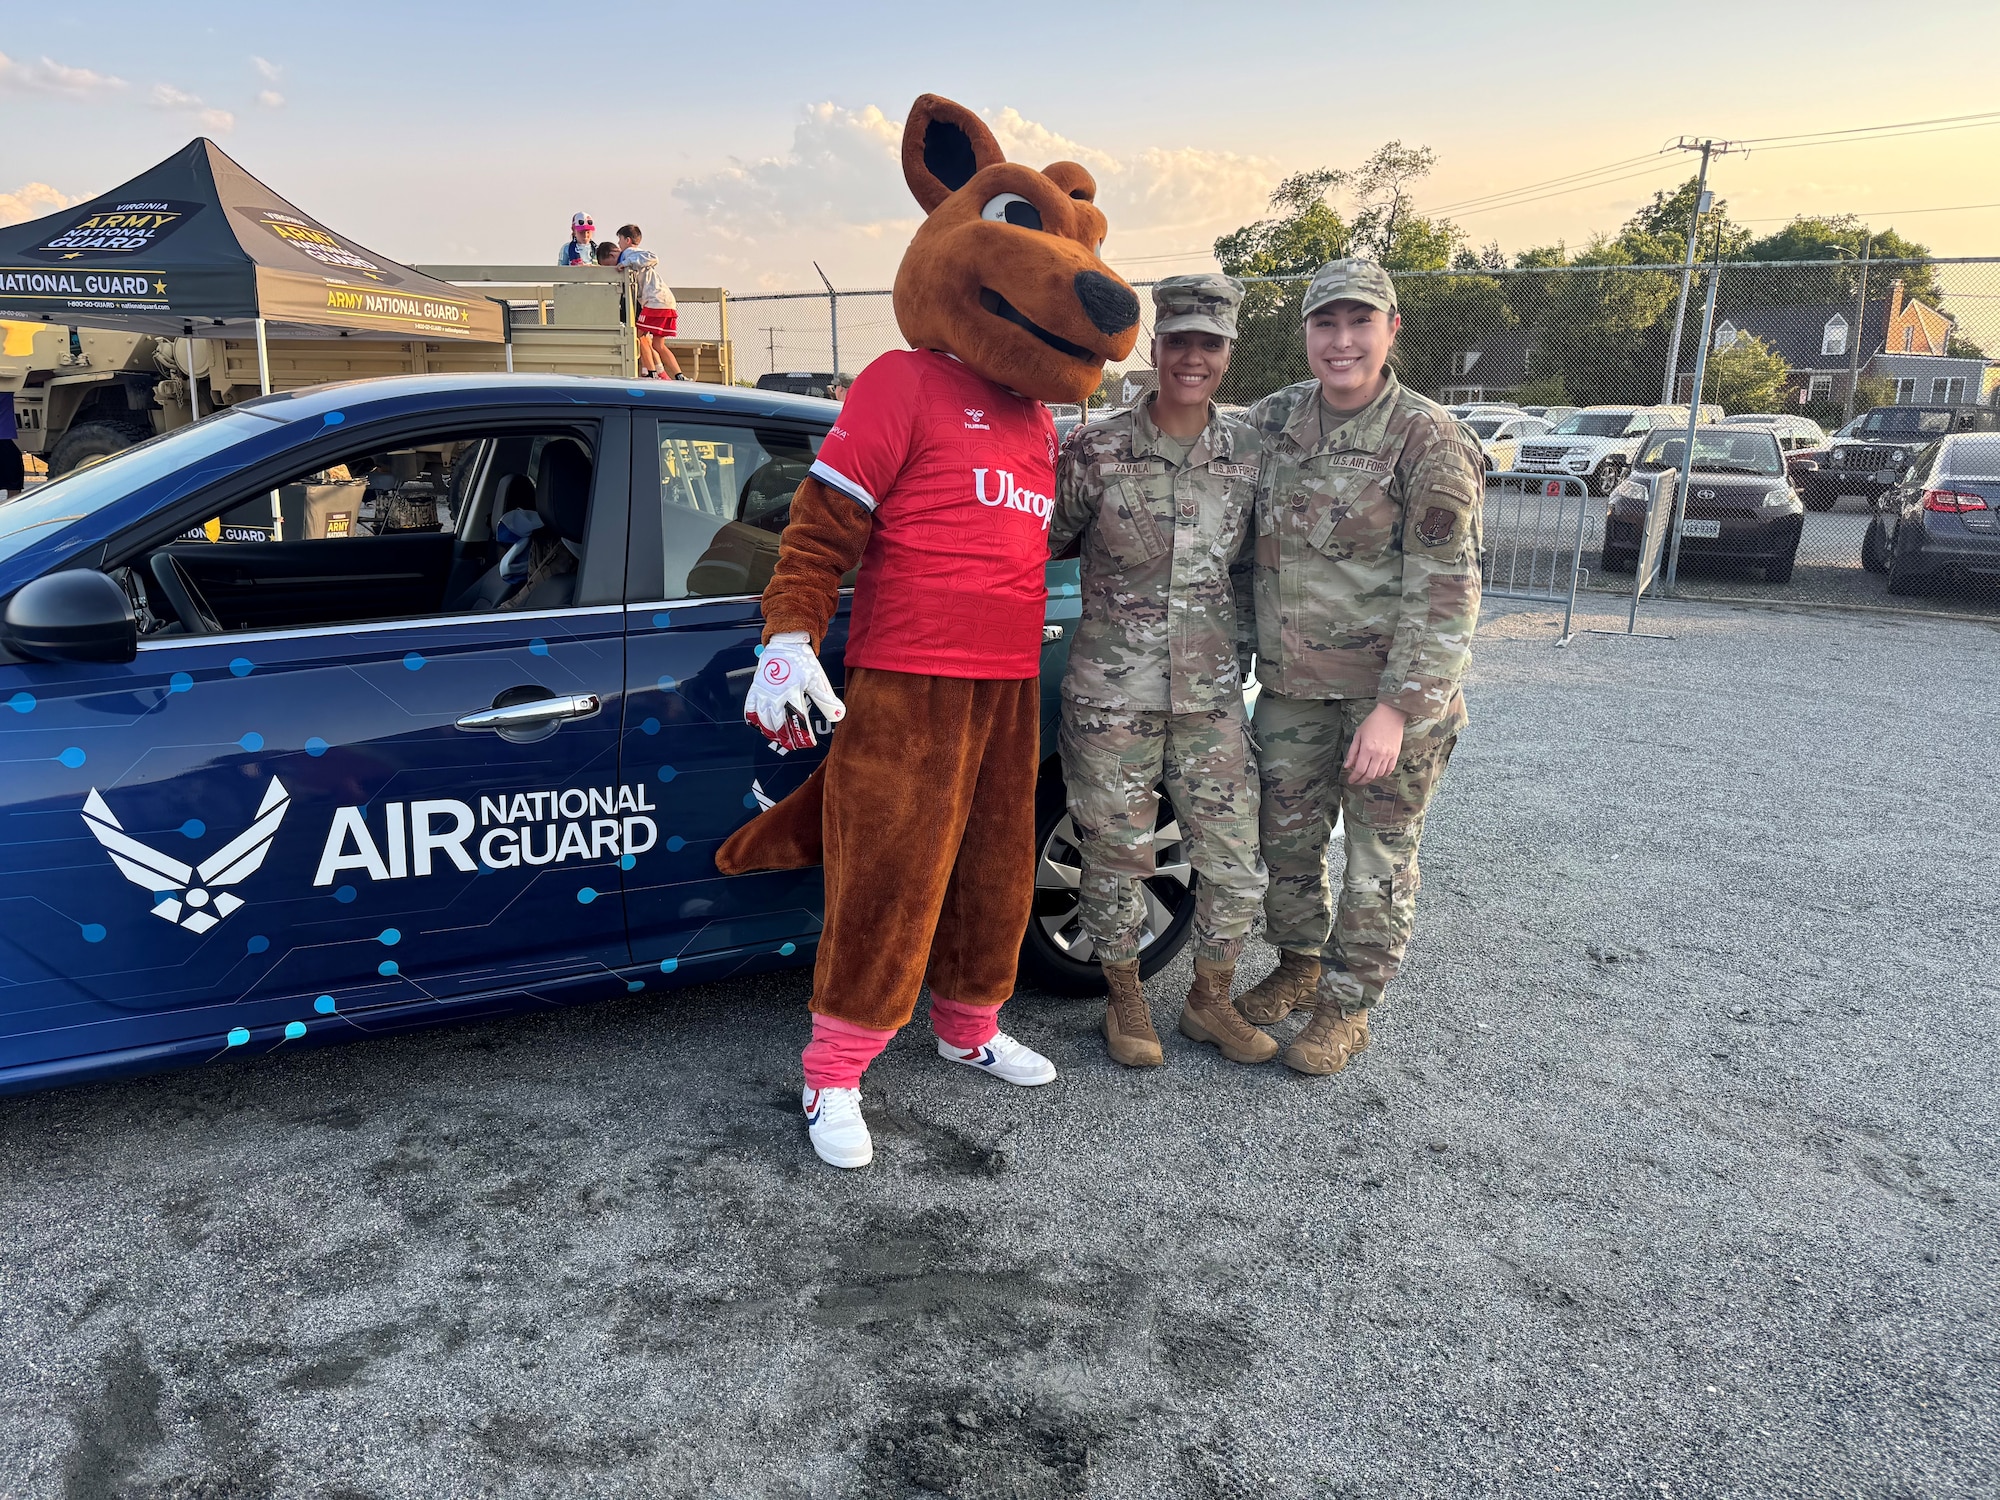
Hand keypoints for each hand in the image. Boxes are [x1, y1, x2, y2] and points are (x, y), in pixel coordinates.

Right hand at [744, 631, 844, 751]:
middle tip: (792, 745)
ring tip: (778, 739)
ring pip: (763, 719)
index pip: (798, 719)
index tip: (809, 743)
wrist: (786, 644)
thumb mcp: (817, 680)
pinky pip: (750, 708)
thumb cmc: (803, 662)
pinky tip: (761, 727)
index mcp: (793, 692)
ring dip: (770, 732)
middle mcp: (776, 694)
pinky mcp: (756, 689)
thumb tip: (840, 716)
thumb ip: (826, 700)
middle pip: (778, 723)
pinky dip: (754, 720)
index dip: (803, 734)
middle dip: (785, 738)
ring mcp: (764, 692)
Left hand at [1343, 703, 1406, 784]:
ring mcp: (1388, 755)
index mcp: (1367, 749)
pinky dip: (1383, 774)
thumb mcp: (1358, 735)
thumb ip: (1352, 752)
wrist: (1391, 715)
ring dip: (1372, 777)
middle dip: (1361, 781)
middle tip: (1357, 781)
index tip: (1350, 780)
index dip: (1354, 777)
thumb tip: (1347, 765)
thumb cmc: (1372, 722)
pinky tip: (1378, 773)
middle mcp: (1378, 754)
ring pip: (1379, 774)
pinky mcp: (1396, 754)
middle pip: (1369, 775)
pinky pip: (1390, 769)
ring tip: (1366, 776)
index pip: (1359, 769)